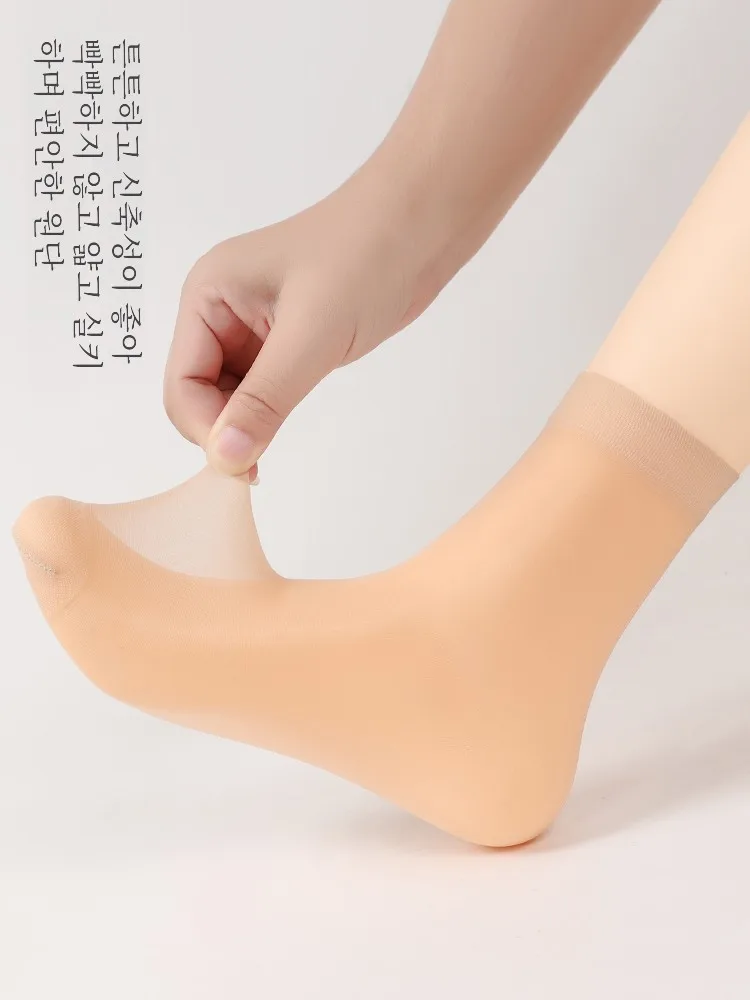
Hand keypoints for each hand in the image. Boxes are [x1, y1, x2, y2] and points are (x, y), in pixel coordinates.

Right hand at [164, 166, 446, 478]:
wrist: (422, 225)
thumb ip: (266, 400)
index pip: (182, 382)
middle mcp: (222, 311)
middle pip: (199, 393)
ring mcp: (254, 327)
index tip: (242, 463)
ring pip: (231, 396)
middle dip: (222, 431)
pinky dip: (269, 415)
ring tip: (271, 453)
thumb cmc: (365, 257)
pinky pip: (262, 390)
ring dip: (247, 426)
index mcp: (208, 296)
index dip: (204, 428)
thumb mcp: (311, 335)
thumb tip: (225, 457)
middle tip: (257, 470)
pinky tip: (283, 429)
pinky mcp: (287, 340)